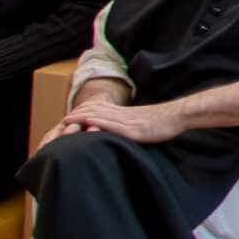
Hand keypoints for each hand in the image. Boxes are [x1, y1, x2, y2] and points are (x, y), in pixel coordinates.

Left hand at [53, 100, 180, 144]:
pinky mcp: (130, 129)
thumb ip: (129, 124)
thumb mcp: (142, 123)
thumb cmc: (162, 122)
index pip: (99, 108)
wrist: (176, 117)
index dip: (83, 111)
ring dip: (80, 117)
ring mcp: (125, 121)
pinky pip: (110, 124)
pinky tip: (86, 124)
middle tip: (61, 121)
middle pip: (94, 109)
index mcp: (123, 113)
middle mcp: (121, 114)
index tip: (70, 116)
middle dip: (76, 114)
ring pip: (98, 114)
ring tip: (66, 122)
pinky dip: (96, 122)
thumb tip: (122, 130)